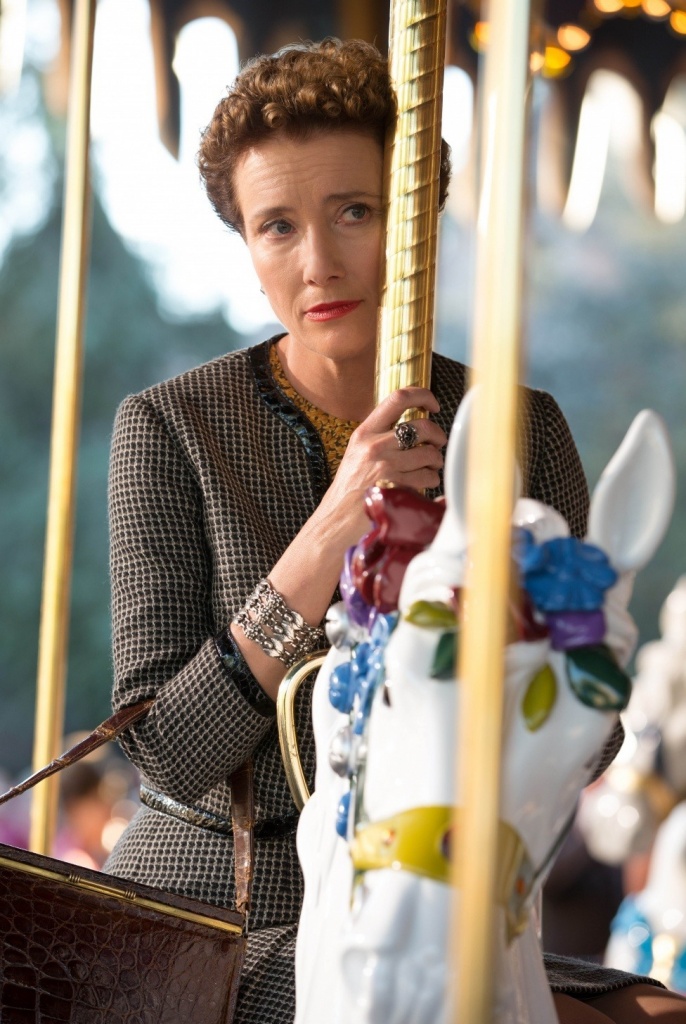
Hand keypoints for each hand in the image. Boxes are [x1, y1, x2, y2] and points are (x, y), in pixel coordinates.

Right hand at [321, 387, 447, 546]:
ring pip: (428, 453)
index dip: (422, 395)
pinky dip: (431, 479)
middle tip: (438, 443)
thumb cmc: (350, 487)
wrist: (336, 518)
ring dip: (435, 461)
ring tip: (430, 467)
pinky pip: (426, 477)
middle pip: (422, 426)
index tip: (432, 404)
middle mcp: (374, 445)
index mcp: (365, 432)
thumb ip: (380, 436)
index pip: (398, 398)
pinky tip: (424, 483)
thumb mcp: (358, 452)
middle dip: (438, 435)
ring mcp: (384, 466)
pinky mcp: (394, 486)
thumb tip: (413, 425)